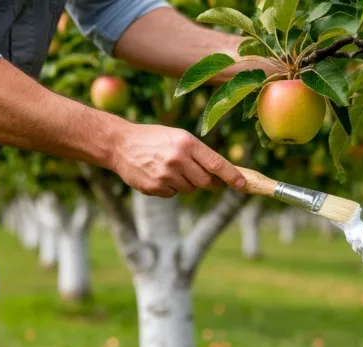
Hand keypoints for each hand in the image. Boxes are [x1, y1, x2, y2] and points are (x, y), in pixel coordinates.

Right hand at [109, 124, 245, 196]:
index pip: (216, 164)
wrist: (120, 144)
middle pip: (206, 182)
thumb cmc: (154, 139)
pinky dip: (170, 188)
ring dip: (186, 183)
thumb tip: (222, 173)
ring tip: (171, 169)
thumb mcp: (178, 137)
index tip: (242, 184)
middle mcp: (177, 159)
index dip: (231, 176)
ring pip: (190, 189)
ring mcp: (165, 175)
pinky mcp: (155, 187)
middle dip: (209, 182)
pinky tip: (159, 175)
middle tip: (204, 177)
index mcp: (186, 143)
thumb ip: (199, 154)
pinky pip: (173, 194)